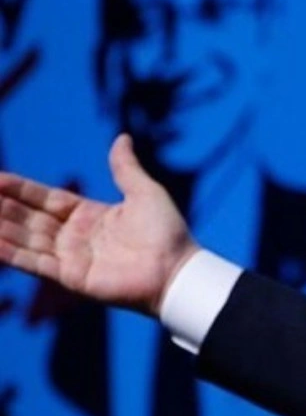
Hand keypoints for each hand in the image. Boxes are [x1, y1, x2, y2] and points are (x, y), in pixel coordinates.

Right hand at [0, 134, 197, 316]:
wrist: (177, 269)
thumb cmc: (167, 232)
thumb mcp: (145, 192)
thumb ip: (125, 168)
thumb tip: (122, 137)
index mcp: (90, 215)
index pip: (45, 199)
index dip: (20, 189)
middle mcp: (75, 236)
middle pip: (29, 219)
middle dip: (2, 207)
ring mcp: (71, 258)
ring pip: (26, 239)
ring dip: (2, 228)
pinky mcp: (71, 277)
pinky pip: (35, 263)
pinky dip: (11, 253)